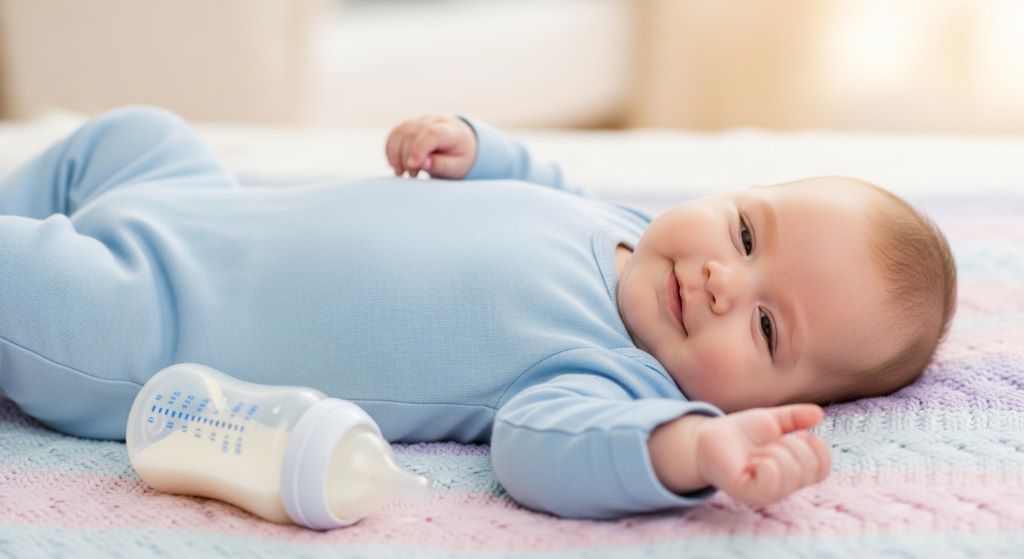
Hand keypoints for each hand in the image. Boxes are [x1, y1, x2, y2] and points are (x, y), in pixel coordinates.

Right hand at [385, 115, 476, 178]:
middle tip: (412, 175)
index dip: (419, 149)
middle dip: (407, 157)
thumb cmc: (459, 157)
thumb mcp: (457, 166)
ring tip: (402, 173)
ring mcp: (420, 121)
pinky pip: (394, 135)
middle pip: (412, 134)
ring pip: (400, 133)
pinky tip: (396, 165)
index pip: (431, 134)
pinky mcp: (409, 126)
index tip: (413, 167)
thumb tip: (423, 163)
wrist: (460, 144)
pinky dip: (391, 150)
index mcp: (451, 131)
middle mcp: (434, 121)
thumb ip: (441, 165)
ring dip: (396, 155)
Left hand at [696, 404, 830, 506]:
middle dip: (790, 445)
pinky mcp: (749, 493)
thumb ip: (795, 417)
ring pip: (791, 472)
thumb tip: (819, 414)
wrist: (708, 437)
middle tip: (767, 445)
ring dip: (773, 452)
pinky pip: (771, 479)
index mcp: (794, 472)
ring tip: (755, 453)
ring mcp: (767, 492)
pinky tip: (750, 461)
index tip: (796, 434)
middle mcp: (784, 486)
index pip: (823, 467)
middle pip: (810, 467)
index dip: (815, 445)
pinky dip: (764, 462)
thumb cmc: (741, 433)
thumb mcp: (772, 419)